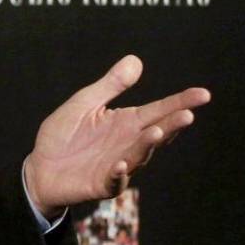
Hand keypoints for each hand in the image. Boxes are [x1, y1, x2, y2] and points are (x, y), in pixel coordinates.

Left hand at [23, 55, 209, 217]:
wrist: (41, 167)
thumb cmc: (64, 135)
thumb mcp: (85, 104)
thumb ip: (110, 85)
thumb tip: (135, 60)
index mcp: (126, 123)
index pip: (158, 111)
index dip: (180, 103)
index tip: (203, 94)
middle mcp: (128, 144)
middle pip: (155, 134)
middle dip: (172, 125)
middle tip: (188, 114)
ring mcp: (117, 166)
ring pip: (138, 156)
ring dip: (147, 145)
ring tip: (157, 131)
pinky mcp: (101, 184)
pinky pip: (113, 180)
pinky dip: (118, 174)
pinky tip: (120, 164)